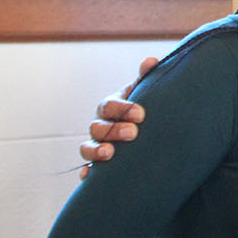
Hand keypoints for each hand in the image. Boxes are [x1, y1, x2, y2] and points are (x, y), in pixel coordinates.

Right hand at [78, 57, 156, 179]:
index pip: (109, 105)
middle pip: (97, 128)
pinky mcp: (96, 166)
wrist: (145, 134)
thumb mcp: (144, 94)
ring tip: (109, 154)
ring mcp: (96, 146)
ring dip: (96, 150)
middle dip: (113, 130)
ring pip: (87, 148)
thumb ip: (147, 78)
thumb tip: (150, 60)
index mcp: (110, 108)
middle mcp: (99, 126)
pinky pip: (87, 171)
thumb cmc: (142, 112)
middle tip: (133, 133)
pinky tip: (89, 177)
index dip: (122, 108)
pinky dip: (86, 174)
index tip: (141, 113)